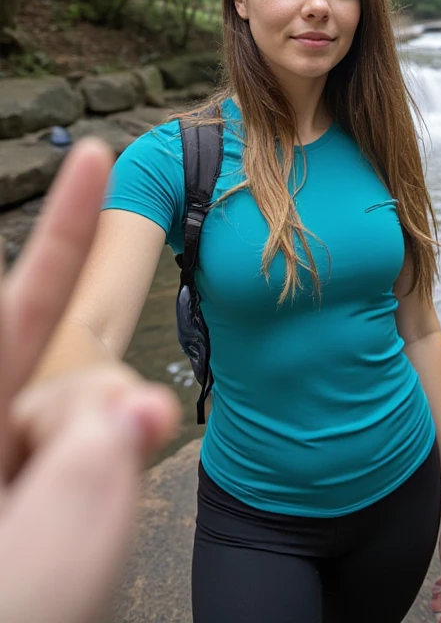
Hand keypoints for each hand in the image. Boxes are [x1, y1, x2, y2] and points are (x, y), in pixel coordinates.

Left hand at [0, 139, 180, 622]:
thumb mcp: (33, 578)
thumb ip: (85, 482)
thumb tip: (135, 406)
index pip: (17, 307)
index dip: (64, 227)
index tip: (94, 155)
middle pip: (68, 373)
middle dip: (105, 404)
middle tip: (107, 477)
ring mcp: (9, 466)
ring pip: (93, 424)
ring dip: (108, 466)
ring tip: (76, 550)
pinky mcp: (35, 499)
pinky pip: (95, 461)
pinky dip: (106, 487)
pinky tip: (82, 542)